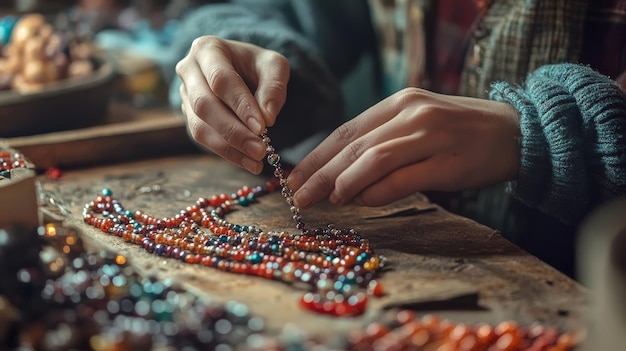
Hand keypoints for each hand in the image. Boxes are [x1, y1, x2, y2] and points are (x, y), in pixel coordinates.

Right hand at [175, 36, 289, 173]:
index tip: (262, 127)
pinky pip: (203, 138)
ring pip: (200, 126)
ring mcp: (184, 95)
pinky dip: (227, 153)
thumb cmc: (257, 65)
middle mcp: (188, 70)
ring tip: (257, 160)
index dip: (240, 105)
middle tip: (260, 150)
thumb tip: (267, 118)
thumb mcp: (274, 66)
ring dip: (229, 147)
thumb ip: (273, 87)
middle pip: (204, 105)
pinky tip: (248, 162)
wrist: (242, 70)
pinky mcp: (189, 116)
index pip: (221, 79)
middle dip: (234, 131)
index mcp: (207, 49)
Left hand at [287, 88, 521, 208]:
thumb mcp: (417, 126)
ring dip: (344, 182)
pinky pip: (403, 178)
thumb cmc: (460, 133)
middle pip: (353, 145)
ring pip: (374, 159)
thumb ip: (382, 145)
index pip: (346, 130)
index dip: (317, 156)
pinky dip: (377, 192)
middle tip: (298, 195)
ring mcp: (431, 135)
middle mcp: (412, 113)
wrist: (517, 132)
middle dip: (320, 172)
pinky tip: (360, 202)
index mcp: (399, 103)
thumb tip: (341, 180)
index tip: (294, 177)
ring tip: (325, 200)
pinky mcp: (449, 161)